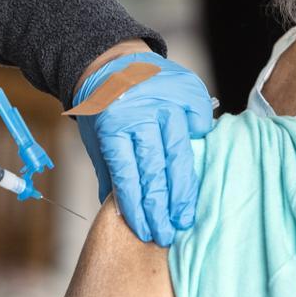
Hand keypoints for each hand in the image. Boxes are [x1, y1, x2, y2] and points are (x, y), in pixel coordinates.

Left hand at [73, 53, 213, 246]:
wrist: (112, 62)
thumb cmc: (102, 106)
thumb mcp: (94, 137)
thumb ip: (109, 172)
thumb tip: (119, 212)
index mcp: (114, 126)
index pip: (128, 175)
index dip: (137, 207)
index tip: (144, 230)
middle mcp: (144, 114)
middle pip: (156, 169)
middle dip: (162, 208)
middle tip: (167, 234)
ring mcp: (169, 102)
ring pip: (181, 154)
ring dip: (183, 192)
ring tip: (184, 218)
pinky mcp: (188, 93)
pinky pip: (200, 123)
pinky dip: (201, 145)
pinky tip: (199, 169)